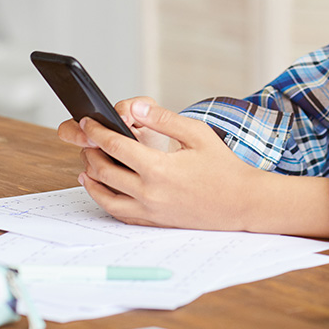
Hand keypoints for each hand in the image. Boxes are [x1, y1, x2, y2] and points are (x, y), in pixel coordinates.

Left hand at [59, 100, 328, 237]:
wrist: (241, 202)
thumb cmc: (222, 166)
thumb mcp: (197, 133)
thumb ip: (162, 119)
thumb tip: (133, 107)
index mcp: (158, 167)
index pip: (114, 146)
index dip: (96, 131)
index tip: (88, 122)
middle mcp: (149, 192)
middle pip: (103, 170)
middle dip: (89, 151)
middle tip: (86, 138)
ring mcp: (149, 210)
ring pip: (104, 195)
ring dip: (90, 177)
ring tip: (87, 162)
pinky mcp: (153, 222)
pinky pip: (118, 212)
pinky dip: (104, 199)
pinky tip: (100, 187)